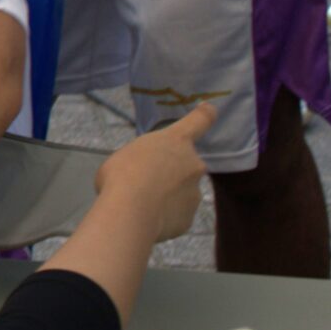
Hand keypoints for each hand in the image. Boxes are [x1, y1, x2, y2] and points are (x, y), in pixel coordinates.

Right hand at [94, 101, 215, 241]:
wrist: (130, 213)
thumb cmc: (121, 175)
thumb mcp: (124, 156)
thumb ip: (141, 161)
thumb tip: (142, 178)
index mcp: (176, 141)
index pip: (199, 121)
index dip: (205, 114)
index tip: (209, 109)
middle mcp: (193, 164)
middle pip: (186, 165)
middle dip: (172, 173)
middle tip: (147, 182)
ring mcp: (195, 193)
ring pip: (182, 192)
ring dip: (168, 197)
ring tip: (143, 205)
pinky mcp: (189, 219)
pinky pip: (177, 215)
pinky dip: (166, 218)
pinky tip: (148, 219)